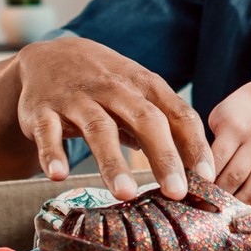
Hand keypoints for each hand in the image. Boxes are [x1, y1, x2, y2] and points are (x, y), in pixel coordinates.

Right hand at [8, 37, 210, 200]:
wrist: (48, 56)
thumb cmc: (106, 85)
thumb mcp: (140, 95)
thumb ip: (167, 126)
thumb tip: (200, 169)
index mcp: (145, 86)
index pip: (178, 113)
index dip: (194, 145)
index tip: (207, 177)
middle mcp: (114, 89)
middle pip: (145, 120)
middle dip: (163, 156)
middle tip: (177, 192)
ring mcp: (77, 98)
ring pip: (98, 128)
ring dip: (111, 162)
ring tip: (124, 194)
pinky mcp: (43, 110)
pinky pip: (48, 132)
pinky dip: (52, 153)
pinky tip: (57, 175)